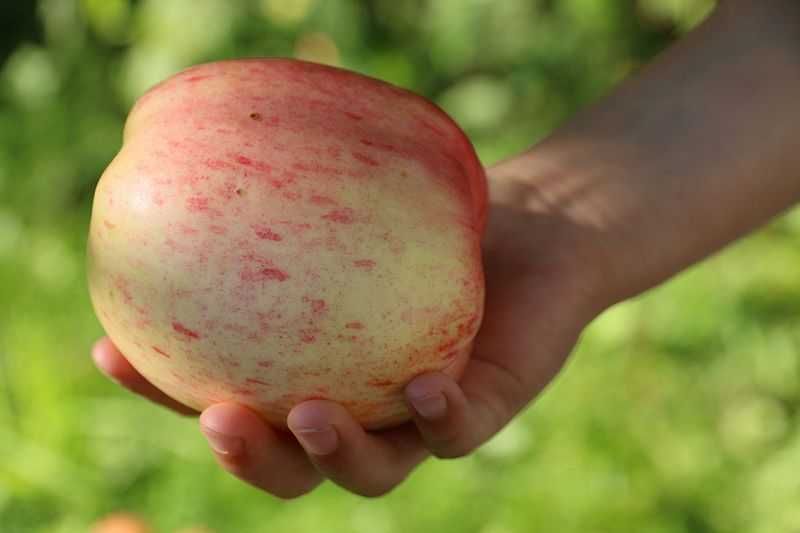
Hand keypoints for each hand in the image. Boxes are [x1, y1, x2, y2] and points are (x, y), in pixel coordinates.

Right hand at [91, 157, 603, 497]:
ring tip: (304, 414)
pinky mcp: (485, 410)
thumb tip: (194, 144)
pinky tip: (419, 386)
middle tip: (213, 418)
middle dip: (249, 457)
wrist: (538, 224)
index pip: (231, 394)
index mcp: (316, 371)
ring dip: (330, 454)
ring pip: (373, 471)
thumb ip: (288, 185)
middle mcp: (364, 409)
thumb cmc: (431, 207)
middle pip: (293, 464)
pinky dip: (435, 416)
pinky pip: (457, 430)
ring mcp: (422, 420)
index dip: (166, 391)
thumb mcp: (355, 186)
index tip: (113, 350)